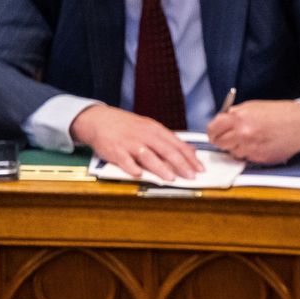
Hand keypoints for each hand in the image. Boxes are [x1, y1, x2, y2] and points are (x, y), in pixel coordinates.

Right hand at [70, 104, 202, 180]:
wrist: (98, 119)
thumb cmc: (126, 126)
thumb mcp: (149, 128)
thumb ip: (168, 140)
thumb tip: (190, 150)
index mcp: (155, 130)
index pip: (177, 145)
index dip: (190, 158)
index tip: (200, 169)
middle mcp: (144, 135)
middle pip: (166, 150)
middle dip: (181, 164)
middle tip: (191, 176)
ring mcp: (130, 143)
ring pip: (148, 156)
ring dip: (160, 168)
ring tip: (171, 178)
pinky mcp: (115, 150)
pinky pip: (124, 160)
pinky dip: (131, 167)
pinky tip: (139, 174)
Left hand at [206, 100, 299, 164]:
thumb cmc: (281, 113)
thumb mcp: (253, 106)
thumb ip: (235, 115)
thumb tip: (220, 123)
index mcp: (240, 118)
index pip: (213, 130)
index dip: (214, 132)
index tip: (216, 132)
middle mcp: (244, 134)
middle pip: (220, 144)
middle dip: (224, 140)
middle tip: (234, 136)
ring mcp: (252, 148)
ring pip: (232, 153)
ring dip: (238, 148)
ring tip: (252, 138)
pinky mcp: (260, 159)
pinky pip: (246, 158)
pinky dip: (250, 153)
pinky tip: (261, 144)